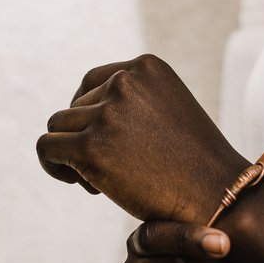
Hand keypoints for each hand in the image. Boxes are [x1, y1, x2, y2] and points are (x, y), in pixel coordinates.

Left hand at [37, 53, 250, 223]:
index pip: (93, 82)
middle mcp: (125, 81)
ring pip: (58, 126)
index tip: (108, 141)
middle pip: (75, 106)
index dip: (93, 113)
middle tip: (112, 169)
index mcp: (146, 67)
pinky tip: (79, 182)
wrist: (216, 195)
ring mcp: (108, 113)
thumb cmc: (193, 162)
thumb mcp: (166, 110)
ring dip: (72, 154)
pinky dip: (53, 165)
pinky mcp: (92, 147)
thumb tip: (79, 113)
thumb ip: (131, 101)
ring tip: (101, 180)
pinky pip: (47, 148)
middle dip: (87, 137)